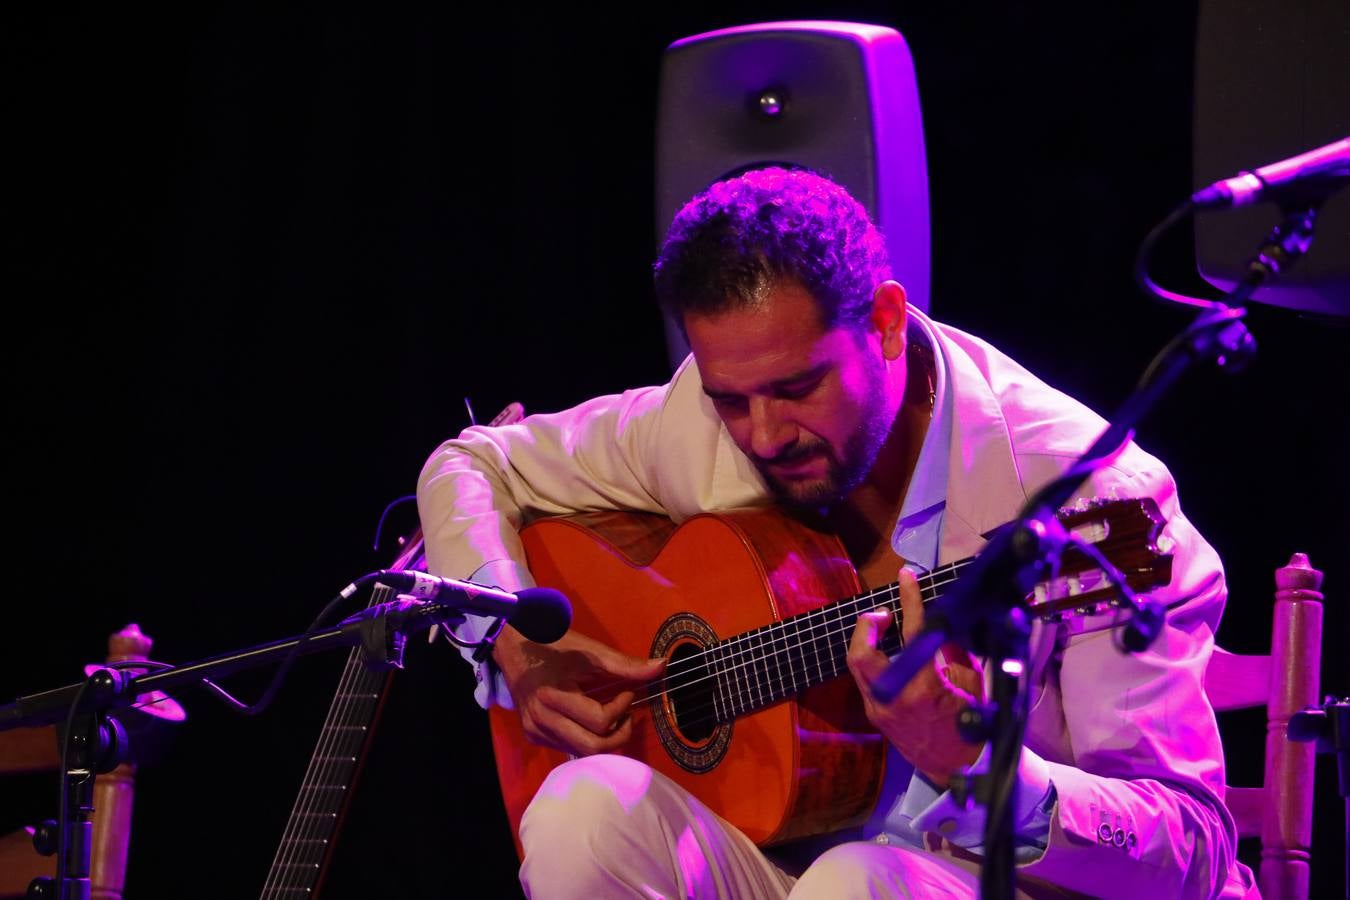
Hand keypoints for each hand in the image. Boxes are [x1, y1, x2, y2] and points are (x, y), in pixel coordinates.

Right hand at [493, 626, 665, 757]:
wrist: (512, 646)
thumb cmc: (553, 644)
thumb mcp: (589, 651)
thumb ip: (625, 665)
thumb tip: (661, 666)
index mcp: (553, 696)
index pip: (600, 721)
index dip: (622, 708)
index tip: (627, 691)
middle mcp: (541, 719)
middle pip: (593, 747)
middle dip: (620, 733)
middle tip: (627, 713)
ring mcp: (535, 731)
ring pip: (582, 753)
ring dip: (605, 739)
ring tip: (611, 715)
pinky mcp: (533, 736)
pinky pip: (568, 749)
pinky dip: (586, 739)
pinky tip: (591, 720)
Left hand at [845, 568, 985, 787]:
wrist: (961, 767)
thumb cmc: (973, 721)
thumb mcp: (970, 680)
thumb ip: (951, 646)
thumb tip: (939, 615)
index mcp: (923, 686)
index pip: (912, 632)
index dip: (910, 599)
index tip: (906, 575)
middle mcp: (894, 697)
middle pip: (860, 652)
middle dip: (867, 625)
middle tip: (884, 613)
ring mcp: (879, 708)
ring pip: (856, 664)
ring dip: (867, 640)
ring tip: (884, 628)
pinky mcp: (875, 715)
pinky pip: (865, 679)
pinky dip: (873, 660)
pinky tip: (887, 653)